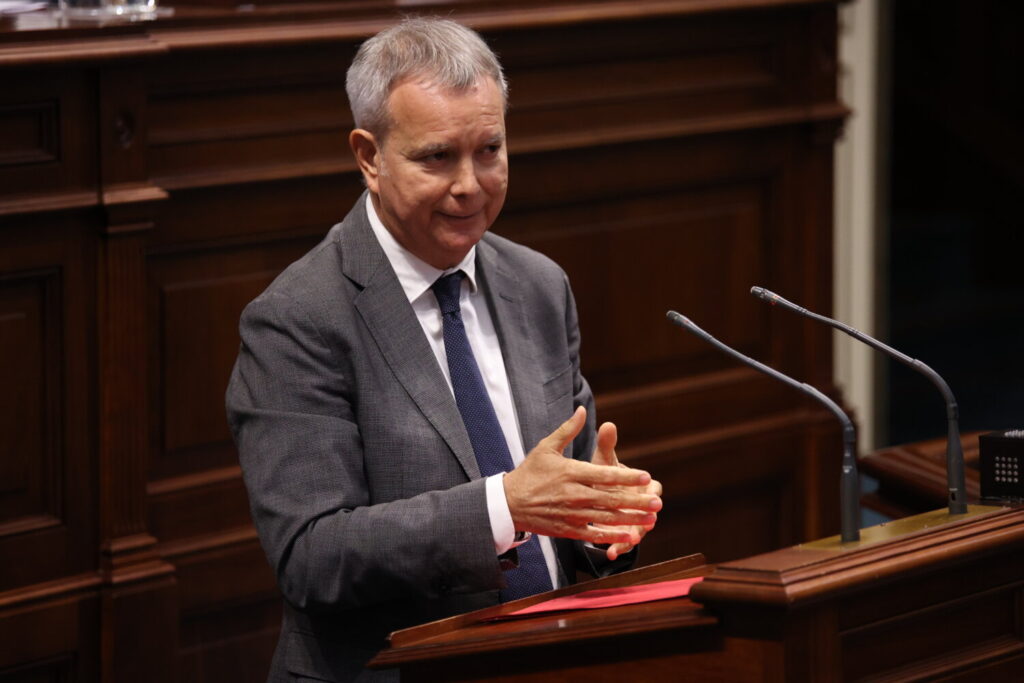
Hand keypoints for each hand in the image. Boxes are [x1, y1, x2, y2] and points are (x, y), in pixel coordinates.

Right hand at [503, 407, 661, 545]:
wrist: (508, 503)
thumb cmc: (529, 473)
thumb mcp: (546, 447)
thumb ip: (568, 430)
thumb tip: (582, 410)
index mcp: (571, 473)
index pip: (605, 475)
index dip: (627, 476)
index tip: (646, 476)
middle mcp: (574, 495)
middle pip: (611, 499)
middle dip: (636, 501)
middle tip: (658, 502)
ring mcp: (572, 514)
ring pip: (607, 517)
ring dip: (631, 519)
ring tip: (651, 519)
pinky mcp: (568, 529)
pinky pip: (594, 534)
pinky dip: (612, 536)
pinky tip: (630, 536)